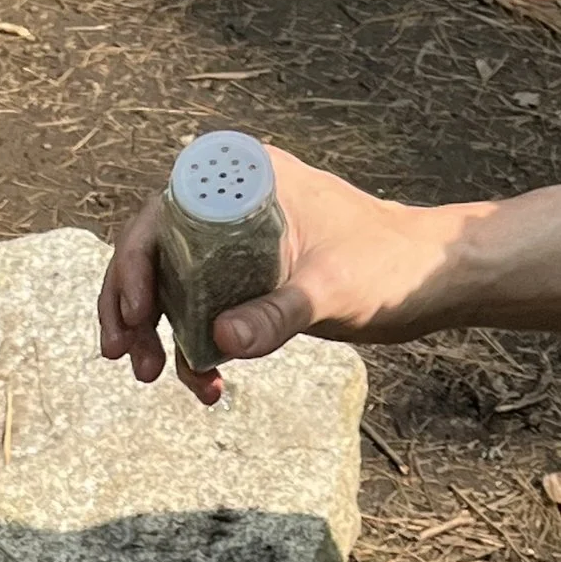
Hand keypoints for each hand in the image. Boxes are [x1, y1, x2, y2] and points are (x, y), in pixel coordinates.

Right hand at [98, 144, 459, 404]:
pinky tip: (207, 382)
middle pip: (152, 251)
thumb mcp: (332, 291)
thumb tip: (220, 341)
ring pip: (168, 283)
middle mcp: (232, 202)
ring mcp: (236, 240)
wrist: (434, 279)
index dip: (133, 264)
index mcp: (246, 179)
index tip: (137, 315)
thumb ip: (280, 314)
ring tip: (156, 376)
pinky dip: (193, 344)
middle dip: (131, 308)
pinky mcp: (248, 274)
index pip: (161, 214)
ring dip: (154, 332)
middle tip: (126, 358)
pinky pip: (200, 306)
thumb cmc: (392, 267)